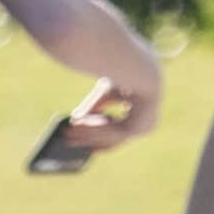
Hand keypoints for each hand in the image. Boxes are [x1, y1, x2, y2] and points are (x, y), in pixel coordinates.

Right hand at [37, 79, 154, 170]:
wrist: (140, 70)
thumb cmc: (126, 76)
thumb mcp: (105, 93)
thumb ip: (93, 108)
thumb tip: (76, 119)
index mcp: (143, 117)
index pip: (120, 134)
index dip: (99, 139)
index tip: (83, 144)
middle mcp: (145, 126)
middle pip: (112, 139)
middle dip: (88, 137)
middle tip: (68, 138)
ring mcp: (142, 130)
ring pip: (108, 137)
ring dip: (87, 133)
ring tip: (68, 129)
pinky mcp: (136, 130)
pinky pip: (111, 133)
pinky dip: (94, 127)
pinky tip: (79, 122)